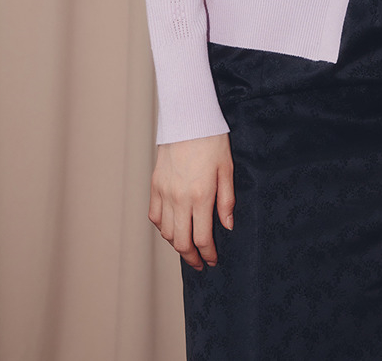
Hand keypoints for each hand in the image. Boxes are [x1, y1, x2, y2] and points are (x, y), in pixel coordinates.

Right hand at [148, 134, 234, 269]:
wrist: (188, 118)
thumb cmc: (212, 140)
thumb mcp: (226, 169)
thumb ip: (226, 201)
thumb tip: (227, 226)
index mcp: (200, 195)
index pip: (201, 238)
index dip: (207, 254)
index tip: (212, 260)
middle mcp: (179, 197)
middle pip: (181, 241)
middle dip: (191, 257)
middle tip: (200, 263)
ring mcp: (164, 191)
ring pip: (166, 232)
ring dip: (177, 244)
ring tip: (188, 247)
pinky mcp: (155, 184)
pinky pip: (155, 215)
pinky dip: (162, 227)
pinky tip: (172, 228)